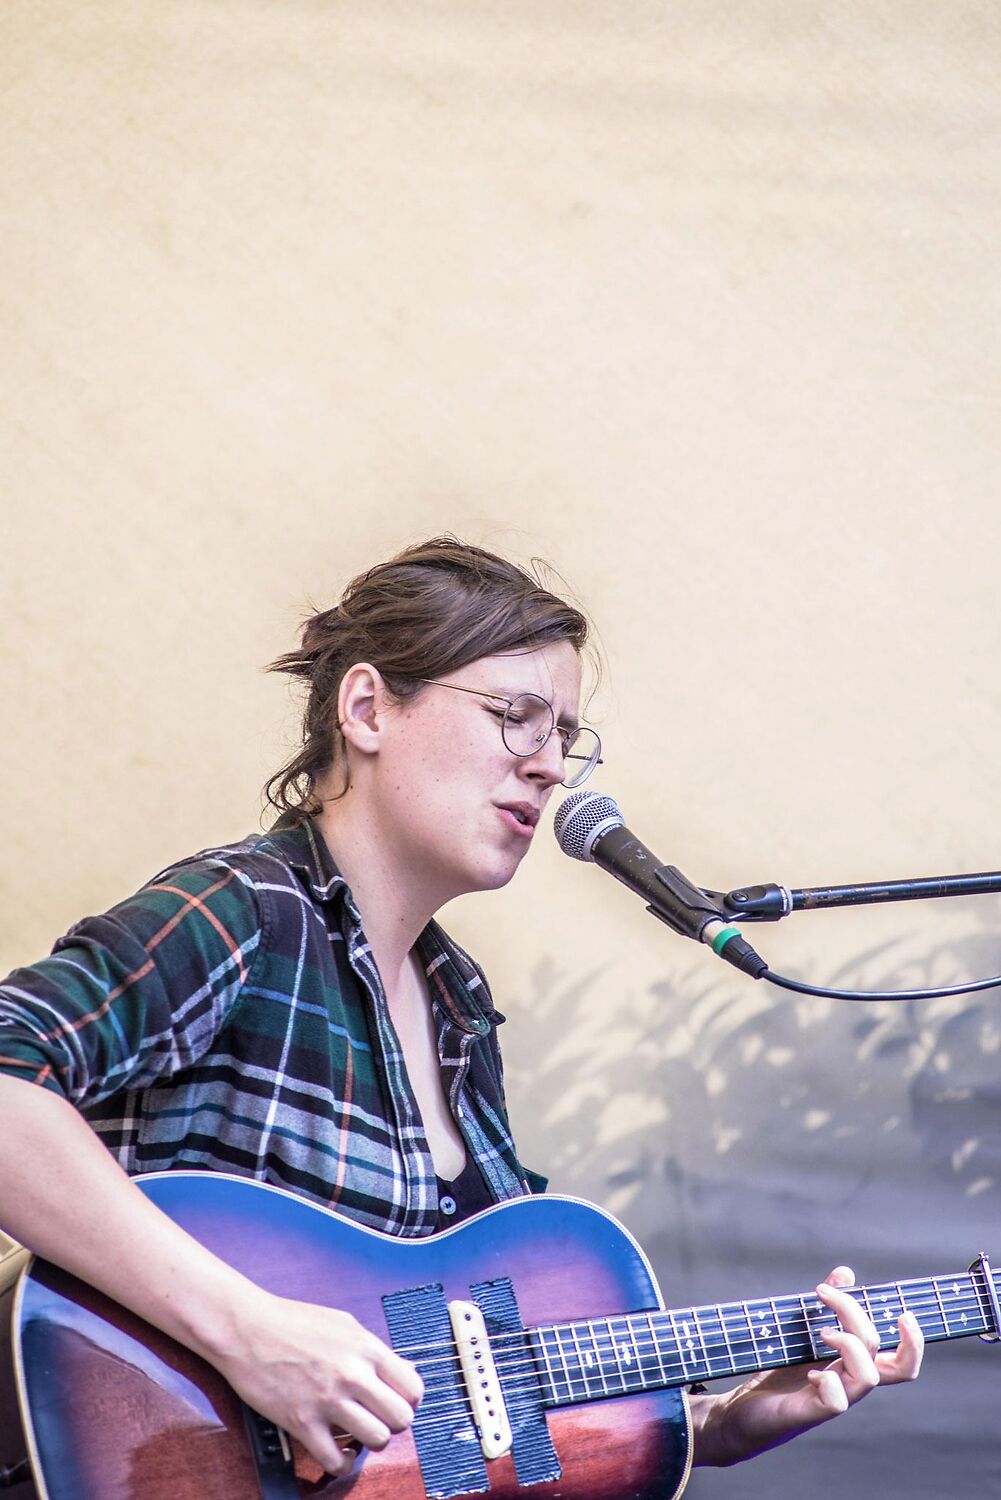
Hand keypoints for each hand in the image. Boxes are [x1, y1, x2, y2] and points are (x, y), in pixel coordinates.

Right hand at [213, 1290, 423, 1477]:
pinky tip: (339, 1451)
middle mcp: (352, 1374)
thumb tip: (404, 1371)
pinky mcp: (302, 1423)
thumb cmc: (293, 1322)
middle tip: (378, 1417)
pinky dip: (343, 1463)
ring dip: (371, 1441)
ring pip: (377, 1440)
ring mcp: (328, 1400)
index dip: (409, 1400)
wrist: (248, 1328)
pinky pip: (336, 1461)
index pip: (413, 1387)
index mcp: (366, 1348)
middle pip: (401, 1418)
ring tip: (359, 1432)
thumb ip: (375, 1349)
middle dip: (394, 1422)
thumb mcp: (345, 1324)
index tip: (398, 1402)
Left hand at [693, 1265, 923, 1466]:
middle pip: (883, 1356)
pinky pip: (838, 1402)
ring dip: (848, 1344)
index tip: (903, 1313)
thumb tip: (846, 1273)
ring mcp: (831, 1399)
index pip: (900, 1363)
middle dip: (857, 1315)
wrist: (739, 1412)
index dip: (914, 1343)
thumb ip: (827, 1304)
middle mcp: (848, 1383)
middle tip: (824, 1295)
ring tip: (820, 1332)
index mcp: (851, 1366)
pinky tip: (809, 1372)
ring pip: (867, 1376)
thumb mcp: (800, 1330)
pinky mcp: (809, 1412)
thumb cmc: (775, 1371)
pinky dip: (828, 1381)